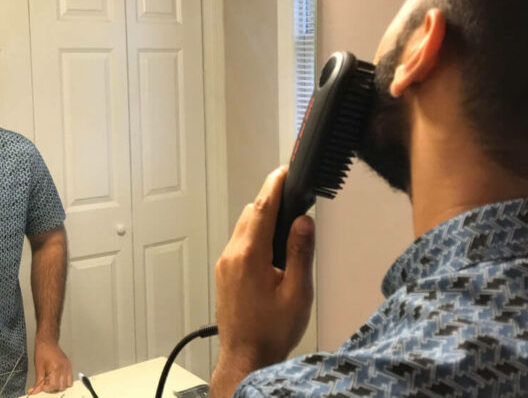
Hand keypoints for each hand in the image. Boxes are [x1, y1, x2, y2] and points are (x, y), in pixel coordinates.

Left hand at [28, 339, 72, 394]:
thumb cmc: (42, 352)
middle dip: (53, 387)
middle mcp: (64, 368)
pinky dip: (64, 380)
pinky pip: (69, 377)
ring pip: (67, 383)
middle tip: (46, 382)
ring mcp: (68, 366)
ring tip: (52, 379)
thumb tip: (35, 391)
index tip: (41, 385)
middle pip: (61, 387)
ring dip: (59, 384)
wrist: (47, 341)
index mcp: (56, 368)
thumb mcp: (38, 368)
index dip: (47, 388)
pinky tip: (56, 376)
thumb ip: (38, 381)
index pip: (54, 386)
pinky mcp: (69, 365)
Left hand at [211, 166, 314, 395]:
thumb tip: (303, 221)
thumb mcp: (297, 293)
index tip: (284, 170)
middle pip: (250, 214)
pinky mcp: (224, 273)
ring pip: (242, 227)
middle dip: (270, 201)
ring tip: (286, 220)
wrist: (245, 356)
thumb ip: (300, 252)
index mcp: (250, 256)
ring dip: (261, 218)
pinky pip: (238, 243)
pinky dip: (254, 235)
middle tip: (292, 194)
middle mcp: (232, 255)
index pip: (261, 208)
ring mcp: (225, 264)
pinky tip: (270, 246)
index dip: (274, 185)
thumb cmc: (271, 331)